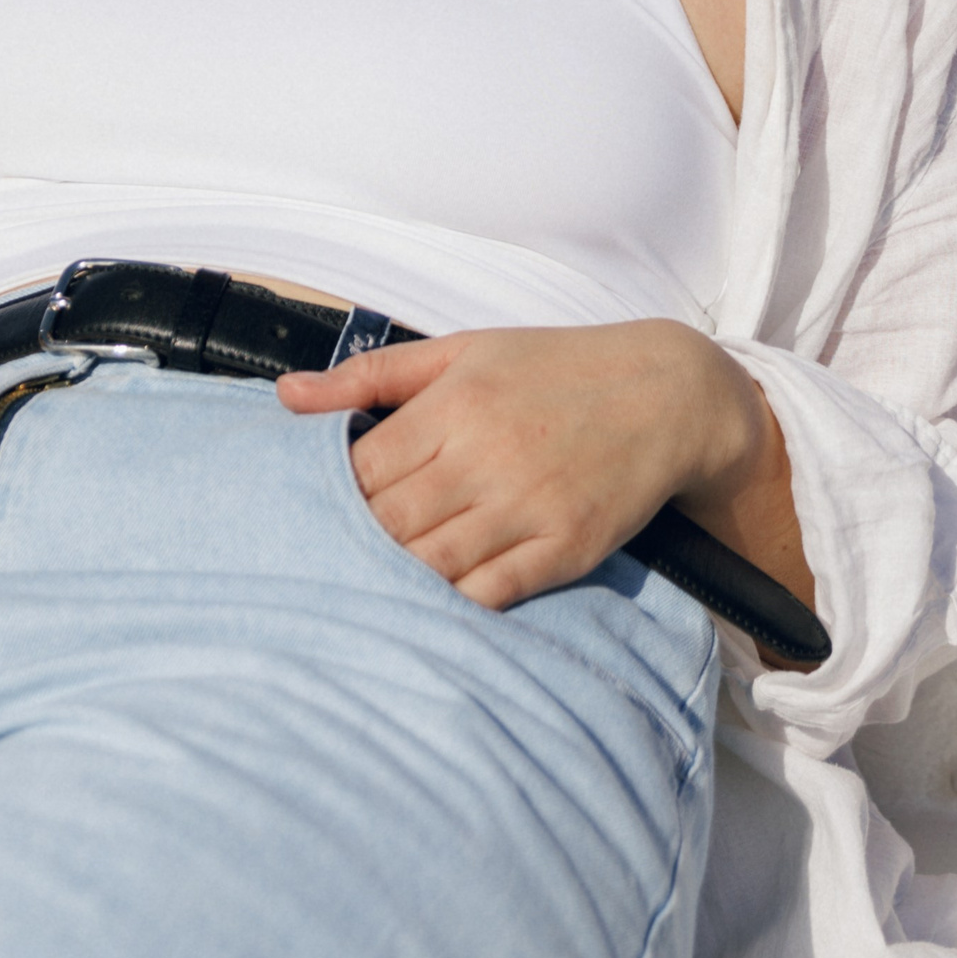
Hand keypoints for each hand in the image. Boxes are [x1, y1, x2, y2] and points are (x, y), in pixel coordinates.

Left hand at [276, 319, 784, 611]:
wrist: (671, 393)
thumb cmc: (558, 367)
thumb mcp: (463, 350)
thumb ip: (371, 376)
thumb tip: (285, 396)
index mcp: (456, 404)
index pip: (361, 469)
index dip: (327, 499)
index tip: (312, 512)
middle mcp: (488, 457)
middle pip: (387, 524)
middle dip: (350, 547)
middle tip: (324, 563)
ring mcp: (529, 507)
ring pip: (432, 566)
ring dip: (393, 582)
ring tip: (364, 592)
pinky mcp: (567, 548)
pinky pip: (491, 594)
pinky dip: (453, 605)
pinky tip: (429, 606)